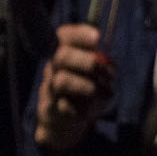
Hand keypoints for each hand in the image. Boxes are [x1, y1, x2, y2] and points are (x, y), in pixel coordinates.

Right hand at [35, 23, 114, 152]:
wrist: (63, 121)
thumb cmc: (82, 91)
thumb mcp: (93, 74)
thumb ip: (100, 64)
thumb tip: (107, 63)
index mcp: (62, 54)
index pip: (63, 37)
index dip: (78, 34)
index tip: (97, 37)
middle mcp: (52, 69)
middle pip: (61, 57)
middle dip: (86, 61)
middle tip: (101, 69)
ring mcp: (49, 89)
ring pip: (62, 81)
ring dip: (89, 87)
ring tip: (105, 93)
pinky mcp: (50, 110)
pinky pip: (65, 107)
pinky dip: (82, 109)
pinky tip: (89, 111)